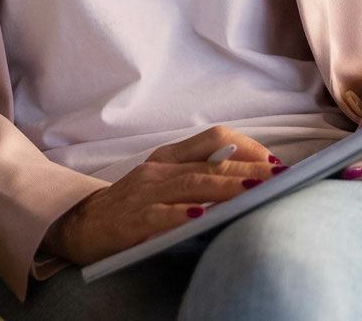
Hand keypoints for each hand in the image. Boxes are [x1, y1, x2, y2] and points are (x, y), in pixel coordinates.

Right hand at [41, 126, 280, 264]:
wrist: (80, 224)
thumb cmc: (131, 205)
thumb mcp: (162, 182)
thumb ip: (196, 175)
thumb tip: (249, 179)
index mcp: (168, 157)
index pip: (213, 138)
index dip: (245, 148)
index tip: (274, 162)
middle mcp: (158, 170)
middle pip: (211, 164)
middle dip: (250, 171)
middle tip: (281, 177)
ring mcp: (145, 194)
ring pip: (192, 185)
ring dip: (227, 188)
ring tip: (256, 191)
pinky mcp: (133, 220)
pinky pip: (161, 215)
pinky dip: (183, 214)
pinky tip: (203, 216)